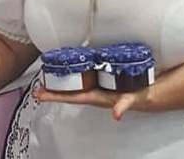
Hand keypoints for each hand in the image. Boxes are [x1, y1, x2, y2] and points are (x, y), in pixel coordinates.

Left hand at [32, 85, 151, 120]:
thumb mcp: (129, 100)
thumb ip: (123, 106)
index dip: (55, 96)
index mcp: (96, 96)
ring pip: (73, 84)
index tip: (40, 95)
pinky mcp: (99, 78)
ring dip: (60, 82)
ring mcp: (95, 86)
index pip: (71, 96)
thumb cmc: (136, 96)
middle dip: (52, 91)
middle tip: (37, 90)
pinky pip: (82, 76)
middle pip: (68, 92)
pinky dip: (73, 73)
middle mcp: (92, 91)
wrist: (146, 92)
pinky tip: (65, 69)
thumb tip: (116, 114)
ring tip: (46, 79)